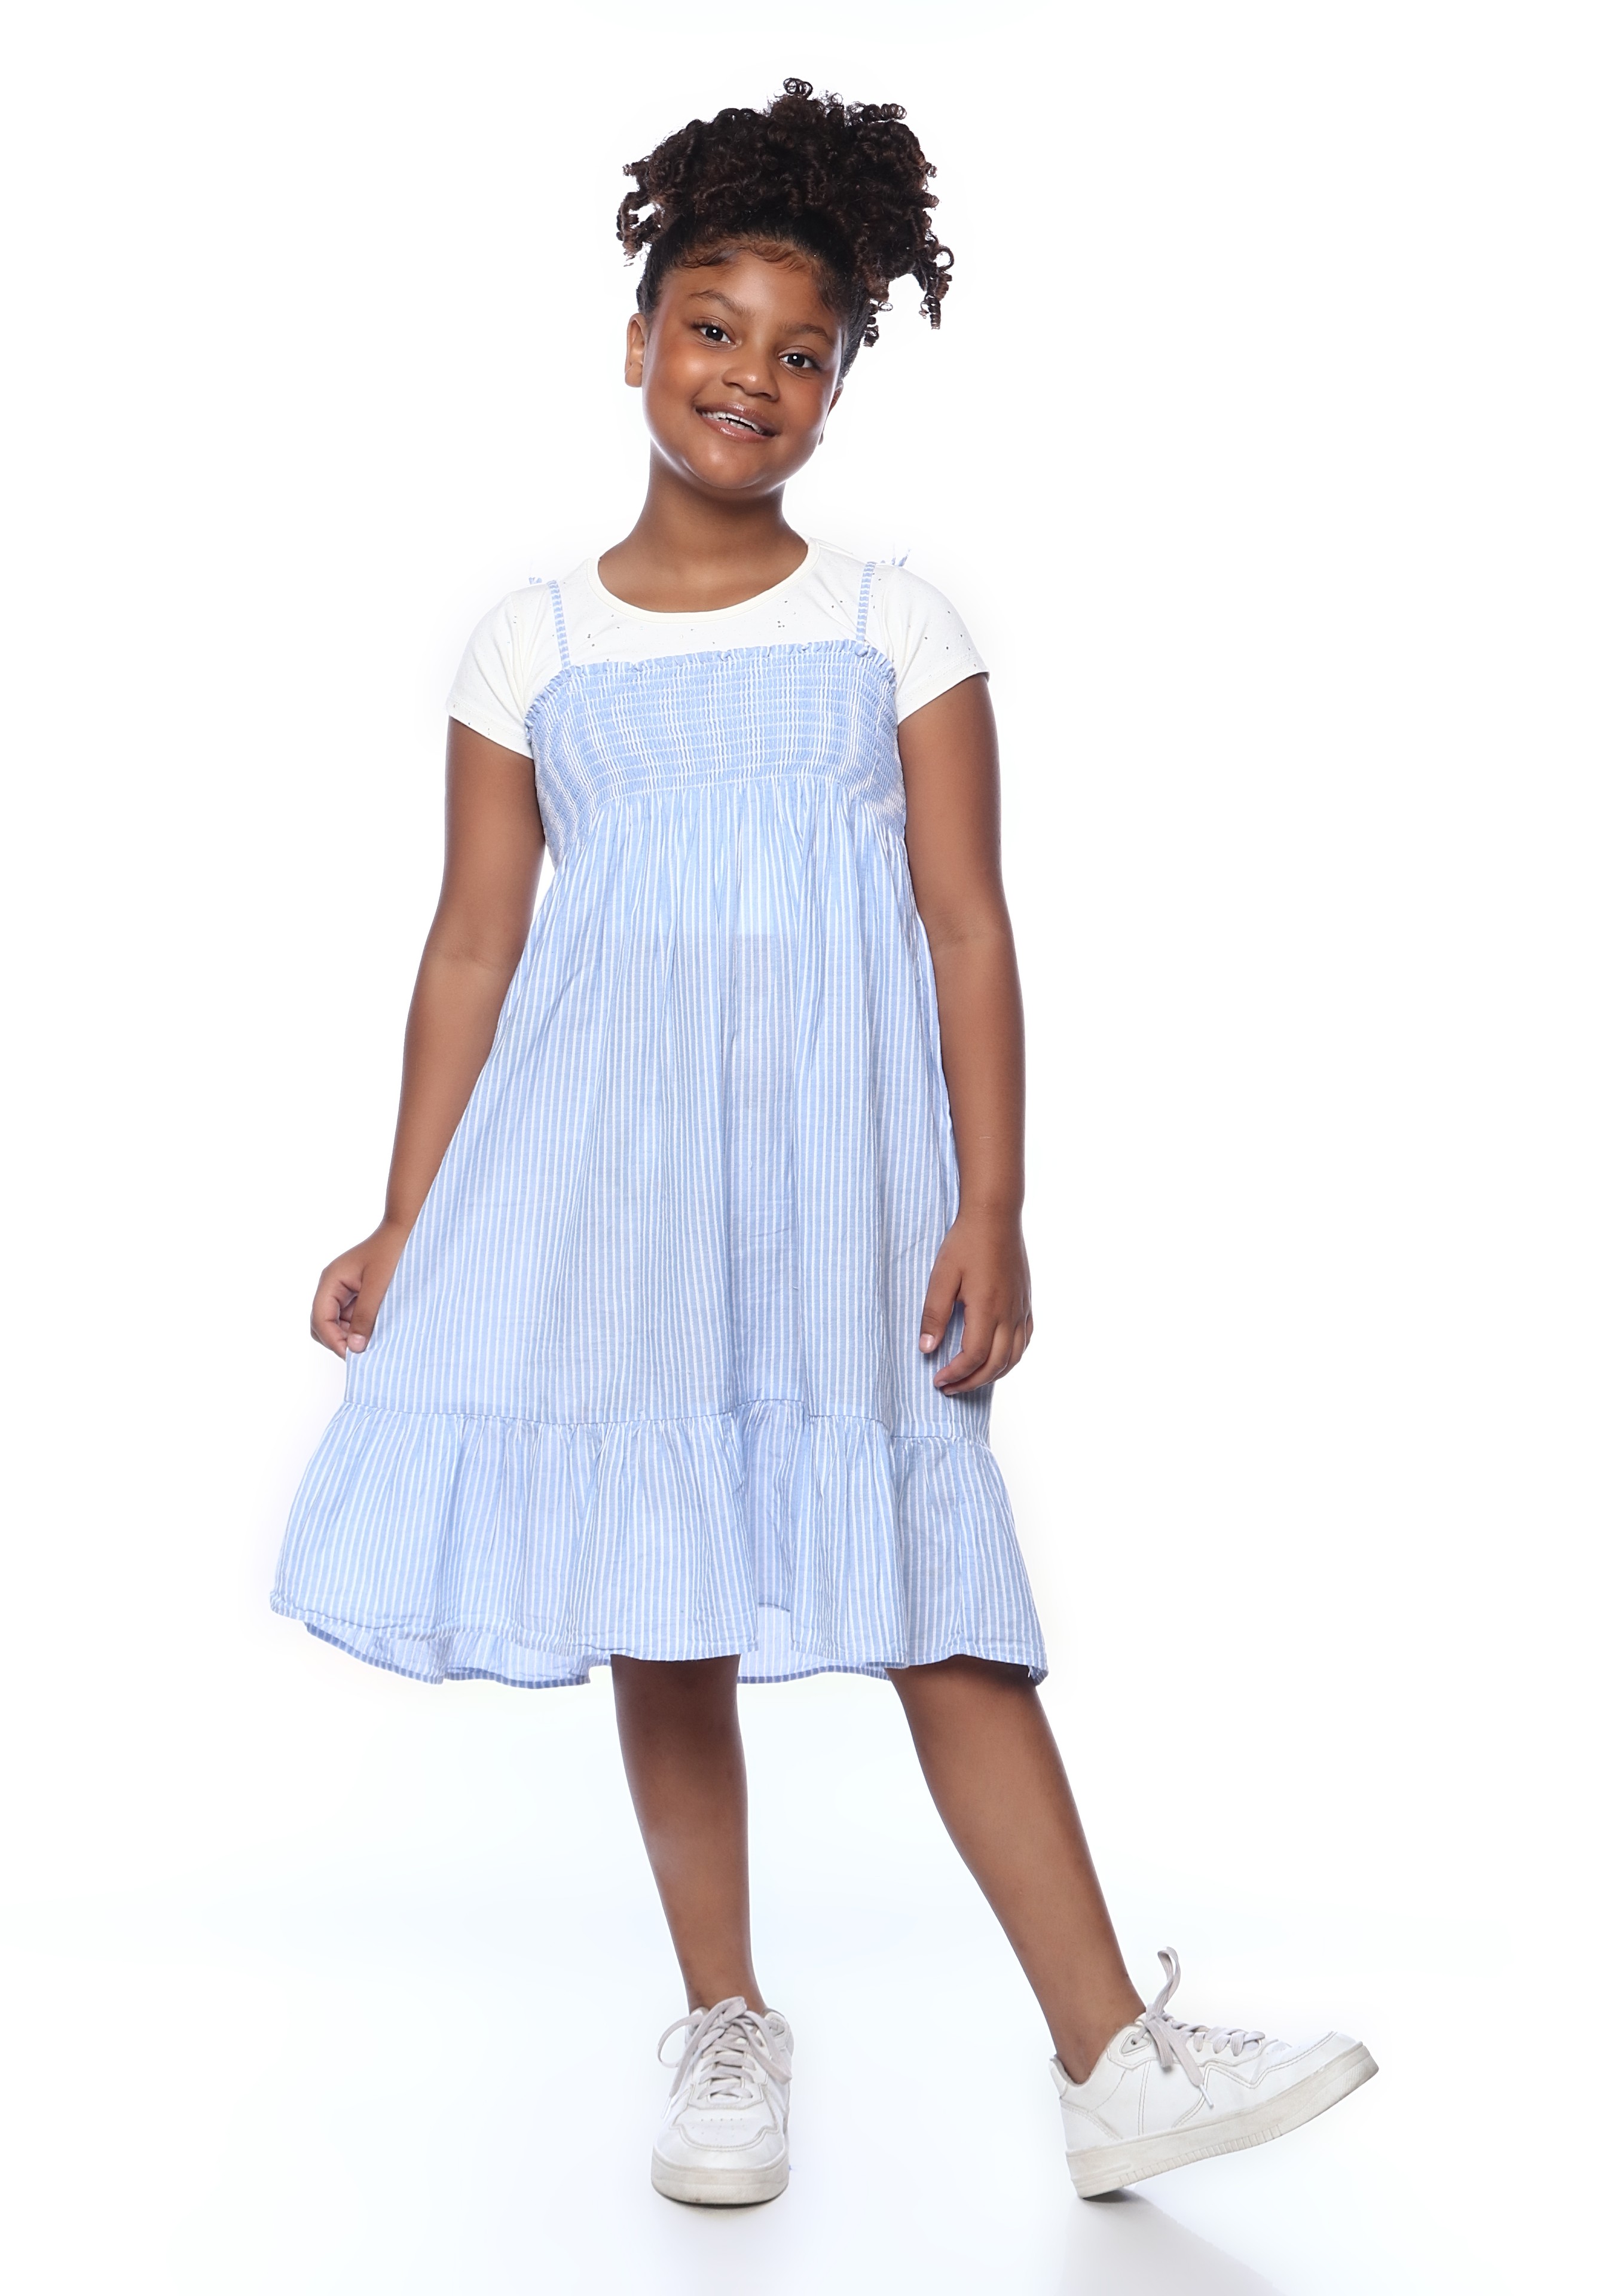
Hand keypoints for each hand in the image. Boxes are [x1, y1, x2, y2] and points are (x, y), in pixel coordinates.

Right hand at [310, 1221, 409, 1357]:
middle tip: (364, 1352)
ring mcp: (344, 1290)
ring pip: (337, 1324)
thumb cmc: (394, 1250)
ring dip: (351, 1335)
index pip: (320, 1319)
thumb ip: (364, 1317)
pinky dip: (361, 1327)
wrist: (409, 1229)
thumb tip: (354, 1348)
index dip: (333, 1341)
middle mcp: (333, 1286)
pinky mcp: (357, 1293)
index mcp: (331, 1280)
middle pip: (323, 1325)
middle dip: (339, 1340)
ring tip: (374, 1342)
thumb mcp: (379, 1286)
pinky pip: (351, 1317)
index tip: (354, 1356)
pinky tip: (378, 1330)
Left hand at [918, 1210, 1033, 1393]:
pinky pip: (1025, 1340)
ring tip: (970, 1379)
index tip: (938, 1380)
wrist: (995, 1216)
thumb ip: (934, 1314)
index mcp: (986, 1308)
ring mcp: (1021, 1309)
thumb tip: (927, 1349)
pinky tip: (997, 1358)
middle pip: (995, 1364)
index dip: (955, 1374)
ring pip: (1014, 1357)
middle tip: (949, 1387)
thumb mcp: (941, 1277)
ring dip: (992, 1375)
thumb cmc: (966, 1242)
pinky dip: (1011, 1357)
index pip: (973, 1356)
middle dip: (971, 1382)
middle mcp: (1008, 1313)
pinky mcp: (1026, 1302)